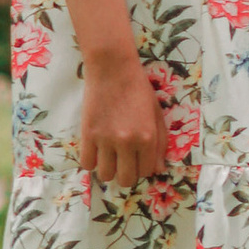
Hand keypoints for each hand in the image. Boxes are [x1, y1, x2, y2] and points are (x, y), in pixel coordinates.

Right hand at [80, 45, 168, 185]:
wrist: (112, 69)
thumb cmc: (138, 89)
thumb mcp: (156, 113)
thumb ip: (160, 142)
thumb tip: (160, 169)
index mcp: (148, 137)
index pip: (147, 171)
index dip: (143, 168)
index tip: (138, 159)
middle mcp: (128, 142)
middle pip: (126, 179)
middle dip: (126, 174)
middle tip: (123, 161)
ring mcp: (106, 140)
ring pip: (105, 175)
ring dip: (108, 169)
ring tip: (109, 156)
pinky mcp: (88, 135)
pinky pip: (87, 164)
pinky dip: (92, 161)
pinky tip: (96, 151)